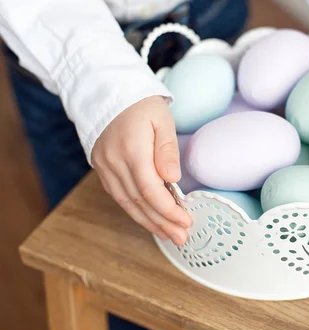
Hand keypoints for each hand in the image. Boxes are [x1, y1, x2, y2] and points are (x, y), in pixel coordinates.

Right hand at [91, 96, 191, 245]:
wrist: (108, 91)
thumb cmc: (141, 104)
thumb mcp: (162, 120)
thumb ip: (167, 150)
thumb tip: (172, 180)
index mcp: (131, 149)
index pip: (150, 189)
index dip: (167, 210)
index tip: (185, 222)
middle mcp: (114, 161)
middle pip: (139, 201)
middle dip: (161, 223)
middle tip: (181, 238)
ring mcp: (104, 166)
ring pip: (126, 202)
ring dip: (148, 222)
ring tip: (169, 235)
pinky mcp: (101, 167)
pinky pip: (118, 195)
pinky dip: (135, 210)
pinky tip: (150, 219)